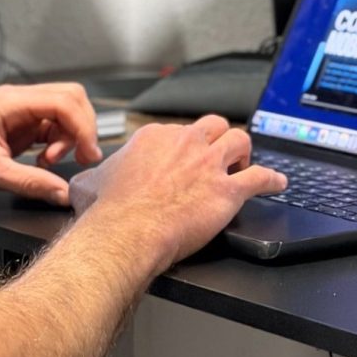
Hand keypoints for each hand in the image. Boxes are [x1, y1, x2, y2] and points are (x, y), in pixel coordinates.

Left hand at [0, 82, 103, 205]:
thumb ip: (30, 183)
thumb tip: (63, 193)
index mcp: (11, 102)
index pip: (63, 101)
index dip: (82, 126)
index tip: (89, 153)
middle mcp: (17, 102)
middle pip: (68, 100)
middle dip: (81, 127)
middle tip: (83, 158)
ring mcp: (18, 113)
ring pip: (62, 114)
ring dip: (68, 138)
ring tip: (54, 164)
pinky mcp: (17, 128)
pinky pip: (49, 129)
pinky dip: (56, 145)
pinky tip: (43, 164)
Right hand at [68, 114, 286, 271]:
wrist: (127, 231)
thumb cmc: (109, 211)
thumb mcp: (89, 183)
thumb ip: (91, 177)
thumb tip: (78, 183)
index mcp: (155, 137)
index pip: (177, 129)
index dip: (184, 144)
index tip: (184, 157)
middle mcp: (185, 142)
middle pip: (213, 125)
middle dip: (219, 137)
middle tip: (220, 152)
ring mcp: (208, 164)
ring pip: (239, 140)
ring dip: (245, 152)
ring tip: (246, 162)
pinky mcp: (227, 190)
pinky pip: (260, 178)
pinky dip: (272, 180)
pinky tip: (278, 183)